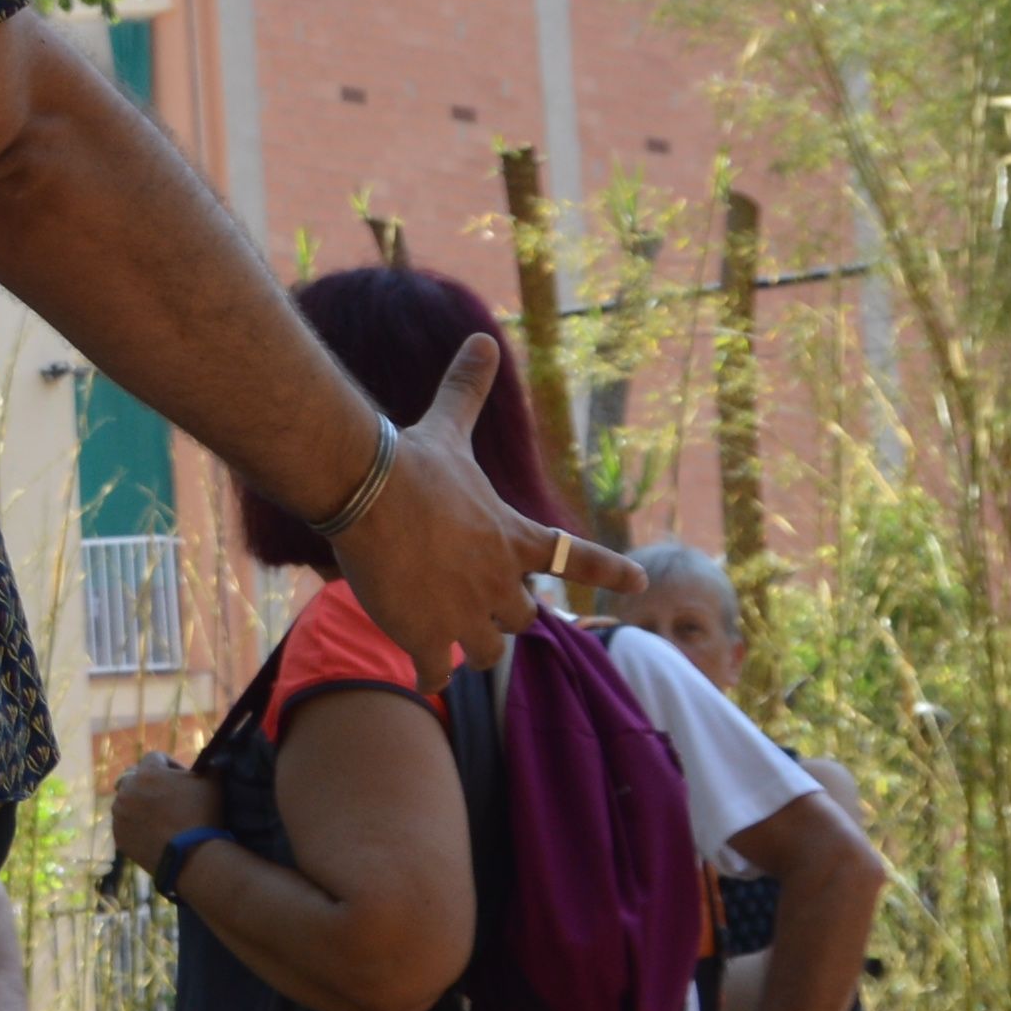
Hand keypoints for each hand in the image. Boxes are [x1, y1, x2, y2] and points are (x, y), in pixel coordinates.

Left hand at [107, 753, 219, 876]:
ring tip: (159, 816)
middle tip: (167, 796)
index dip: (171, 765)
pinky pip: (125, 825)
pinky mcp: (120, 837)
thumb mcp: (212, 783)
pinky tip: (153, 833)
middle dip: (148, 782)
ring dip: (138, 804)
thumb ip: (209, 766)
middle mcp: (127, 790)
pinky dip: (135, 825)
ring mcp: (120, 815)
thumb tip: (211, 762)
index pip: (155, 757)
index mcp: (147, 772)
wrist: (192, 858)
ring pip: (125, 802)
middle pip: (133, 777)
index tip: (183, 779)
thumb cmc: (202, 815)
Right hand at [332, 332, 633, 663]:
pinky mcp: (427, 636)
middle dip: (505, 616)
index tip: (640, 582)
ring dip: (470, 646)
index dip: (609, 572)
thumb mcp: (448, 426)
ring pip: (486, 652)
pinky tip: (416, 668)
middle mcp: (502, 583)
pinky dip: (428, 671)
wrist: (371, 492)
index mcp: (516, 538)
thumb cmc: (413, 461)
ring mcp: (466, 615)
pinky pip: (436, 672)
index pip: (578, 558)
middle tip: (479, 604)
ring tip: (445, 636)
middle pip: (523, 620)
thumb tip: (484, 338)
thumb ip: (468, 389)